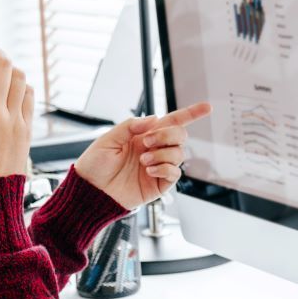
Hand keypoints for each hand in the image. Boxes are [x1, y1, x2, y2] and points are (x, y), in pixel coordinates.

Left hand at [73, 102, 211, 210]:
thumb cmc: (95, 165)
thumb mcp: (108, 139)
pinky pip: (175, 173)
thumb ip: (131, 126)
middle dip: (168, 135)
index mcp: (144, 136)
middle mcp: (154, 149)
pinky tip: (149, 169)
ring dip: (163, 153)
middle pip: (180, 135)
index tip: (206, 107)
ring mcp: (158, 166)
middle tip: (147, 142)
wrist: (91, 191)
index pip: (172, 122)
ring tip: (144, 160)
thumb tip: (154, 119)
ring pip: (179, 153)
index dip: (191, 114)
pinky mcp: (158, 184)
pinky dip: (165, 168)